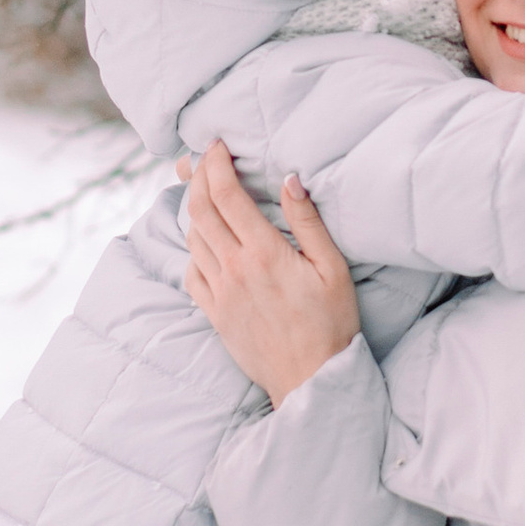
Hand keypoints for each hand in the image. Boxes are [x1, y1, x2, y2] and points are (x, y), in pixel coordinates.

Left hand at [182, 139, 358, 402]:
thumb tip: (289, 180)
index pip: (227, 195)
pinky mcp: (214, 314)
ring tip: (208, 195)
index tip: (217, 145)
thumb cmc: (332, 324)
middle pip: (201, 210)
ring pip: (193, 239)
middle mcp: (234, 269)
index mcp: (264, 253)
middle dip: (199, 176)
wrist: (311, 380)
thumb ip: (308, 222)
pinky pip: (191, 272)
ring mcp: (219, 293)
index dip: (216, 164)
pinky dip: (194, 249)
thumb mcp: (333, 268)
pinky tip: (208, 244)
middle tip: (206, 159)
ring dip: (196, 210)